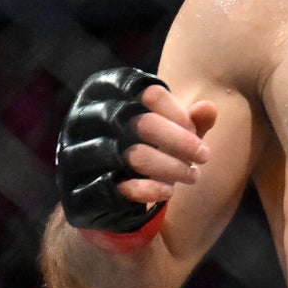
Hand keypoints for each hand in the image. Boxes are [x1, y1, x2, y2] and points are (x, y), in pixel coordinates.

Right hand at [55, 67, 217, 232]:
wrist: (102, 195)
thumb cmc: (143, 147)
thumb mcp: (169, 132)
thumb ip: (190, 121)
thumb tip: (210, 108)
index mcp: (104, 93)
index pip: (151, 94)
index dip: (179, 113)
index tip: (196, 130)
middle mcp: (84, 119)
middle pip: (144, 123)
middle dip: (182, 141)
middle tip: (205, 156)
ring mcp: (77, 154)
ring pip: (134, 156)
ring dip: (171, 167)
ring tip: (194, 175)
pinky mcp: (79, 190)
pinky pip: (119, 187)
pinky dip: (150, 189)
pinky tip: (169, 192)